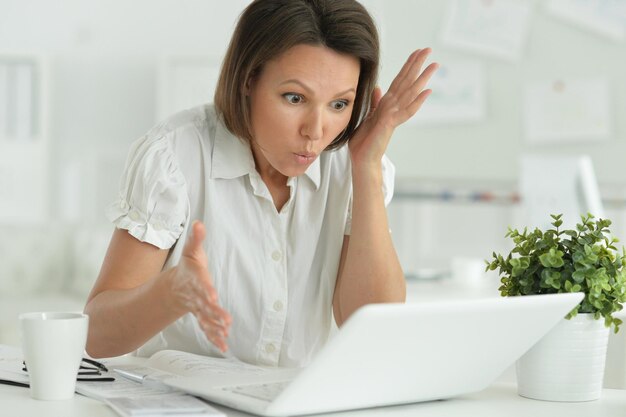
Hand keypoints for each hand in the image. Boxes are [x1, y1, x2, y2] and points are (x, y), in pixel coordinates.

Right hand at [168, 221, 231, 351]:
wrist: (177, 286)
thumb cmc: (188, 267)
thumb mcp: (191, 251)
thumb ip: (196, 239)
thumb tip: (199, 223)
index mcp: (195, 279)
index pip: (201, 284)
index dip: (206, 290)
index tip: (212, 296)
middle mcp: (196, 296)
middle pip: (205, 305)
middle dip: (215, 313)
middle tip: (225, 320)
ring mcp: (198, 308)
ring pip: (206, 320)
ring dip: (215, 328)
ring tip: (225, 334)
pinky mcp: (202, 317)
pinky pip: (208, 329)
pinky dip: (214, 338)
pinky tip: (223, 346)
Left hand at [349, 48, 437, 170]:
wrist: (361, 159)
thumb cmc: (364, 142)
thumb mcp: (368, 116)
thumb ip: (375, 103)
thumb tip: (378, 88)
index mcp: (387, 104)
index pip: (399, 80)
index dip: (407, 65)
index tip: (417, 52)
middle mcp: (393, 107)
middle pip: (407, 82)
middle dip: (417, 65)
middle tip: (429, 49)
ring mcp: (394, 115)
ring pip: (411, 93)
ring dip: (422, 79)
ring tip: (434, 65)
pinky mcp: (391, 124)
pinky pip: (406, 111)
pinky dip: (416, 102)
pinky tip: (427, 91)